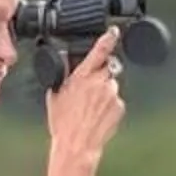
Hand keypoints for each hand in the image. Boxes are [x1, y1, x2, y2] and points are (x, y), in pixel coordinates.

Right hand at [44, 25, 125, 161]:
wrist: (77, 144)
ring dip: (105, 91)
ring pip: (112, 85)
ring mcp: (112, 94)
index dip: (108, 38)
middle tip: (90, 90)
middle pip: (108, 67)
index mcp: (82, 76)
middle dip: (101, 73)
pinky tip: (98, 116)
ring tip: (91, 108)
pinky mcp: (120, 107)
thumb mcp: (55, 95)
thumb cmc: (63, 123)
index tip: (113, 31)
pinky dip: (109, 105)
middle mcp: (100, 82)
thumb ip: (63, 76)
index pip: (99, 50)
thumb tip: (65, 67)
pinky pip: (116, 100)